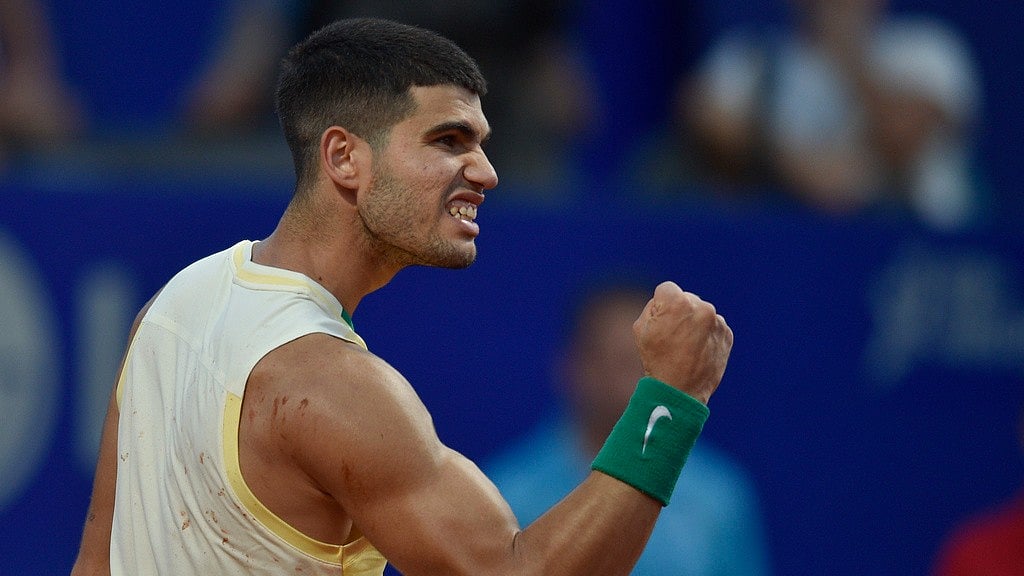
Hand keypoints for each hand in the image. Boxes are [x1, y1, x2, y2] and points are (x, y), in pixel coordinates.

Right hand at [632, 281, 732, 403]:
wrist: (680, 390)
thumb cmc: (656, 358)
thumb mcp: (640, 328)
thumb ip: (653, 305)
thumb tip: (668, 300)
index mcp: (678, 302)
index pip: (667, 289)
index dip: (660, 305)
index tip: (661, 322)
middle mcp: (701, 307)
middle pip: (686, 299)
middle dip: (680, 312)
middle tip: (673, 336)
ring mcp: (717, 321)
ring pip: (701, 312)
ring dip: (694, 323)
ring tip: (686, 346)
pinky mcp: (727, 334)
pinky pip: (714, 326)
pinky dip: (706, 334)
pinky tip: (697, 350)